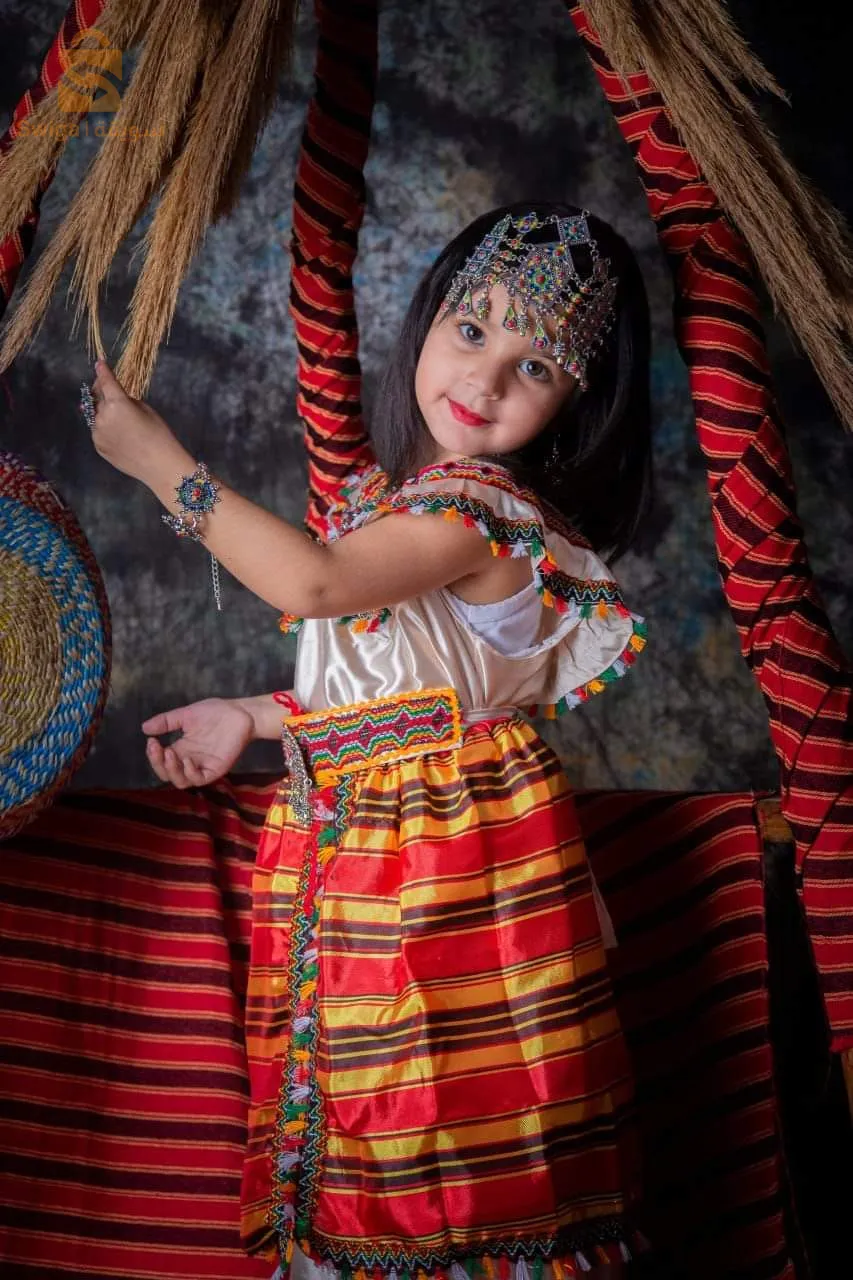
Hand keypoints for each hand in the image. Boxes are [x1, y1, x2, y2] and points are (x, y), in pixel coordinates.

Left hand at [88, 359, 186, 486]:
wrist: (159, 466)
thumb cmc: (159, 435)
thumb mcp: (146, 410)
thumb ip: (127, 401)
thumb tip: (116, 400)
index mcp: (116, 403)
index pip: (106, 382)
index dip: (102, 371)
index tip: (99, 363)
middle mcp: (102, 416)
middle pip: (96, 397)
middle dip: (100, 391)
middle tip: (106, 389)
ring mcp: (97, 433)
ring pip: (95, 415)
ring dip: (101, 411)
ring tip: (118, 418)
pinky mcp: (98, 446)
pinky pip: (98, 431)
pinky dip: (104, 428)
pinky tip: (120, 435)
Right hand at [142, 698, 254, 787]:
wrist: (240, 712)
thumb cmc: (216, 713)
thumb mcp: (186, 715)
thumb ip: (166, 722)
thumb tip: (144, 728)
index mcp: (181, 749)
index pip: (161, 761)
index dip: (153, 755)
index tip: (151, 741)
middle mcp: (189, 760)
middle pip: (167, 774)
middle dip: (158, 763)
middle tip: (157, 748)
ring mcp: (203, 766)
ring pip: (181, 781)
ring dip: (172, 770)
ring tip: (170, 753)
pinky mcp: (216, 769)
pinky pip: (200, 779)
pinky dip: (191, 773)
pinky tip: (187, 760)